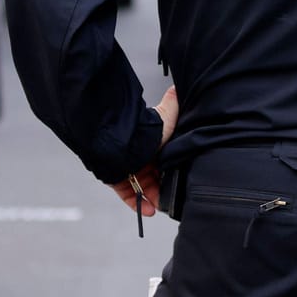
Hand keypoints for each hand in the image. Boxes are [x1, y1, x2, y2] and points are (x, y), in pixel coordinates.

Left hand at [108, 87, 179, 217]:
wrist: (122, 141)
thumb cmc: (145, 129)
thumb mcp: (166, 117)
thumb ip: (173, 105)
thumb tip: (177, 86)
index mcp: (152, 145)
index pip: (164, 162)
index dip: (172, 172)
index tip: (180, 179)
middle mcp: (140, 158)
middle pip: (154, 178)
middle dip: (163, 188)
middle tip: (171, 197)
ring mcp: (128, 170)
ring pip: (142, 189)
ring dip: (151, 198)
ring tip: (159, 206)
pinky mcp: (116, 180)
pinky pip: (128, 194)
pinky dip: (137, 203)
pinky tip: (147, 210)